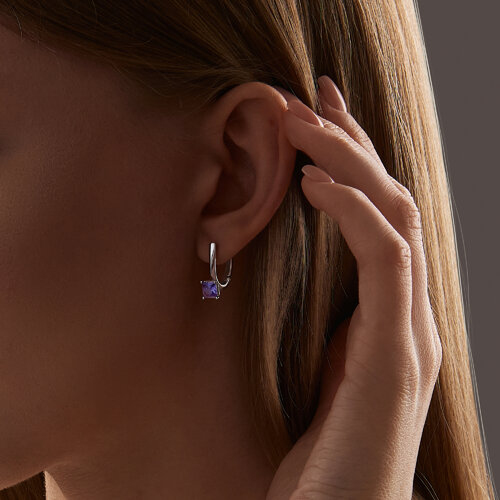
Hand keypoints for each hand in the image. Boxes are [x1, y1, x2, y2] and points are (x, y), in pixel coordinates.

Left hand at [266, 76, 441, 499]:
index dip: (352, 161)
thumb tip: (314, 273)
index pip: (379, 215)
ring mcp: (411, 333)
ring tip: (304, 123)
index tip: (316, 118)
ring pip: (396, 219)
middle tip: (314, 94)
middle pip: (393, 201)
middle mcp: (411, 315)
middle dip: (353, 142)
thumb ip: (332, 320)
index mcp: (389, 315)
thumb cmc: (323, 447)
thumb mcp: (322, 365)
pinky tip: (315, 186)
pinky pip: (385, 263)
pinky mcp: (396, 356)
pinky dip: (355, 215)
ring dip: (351, 163)